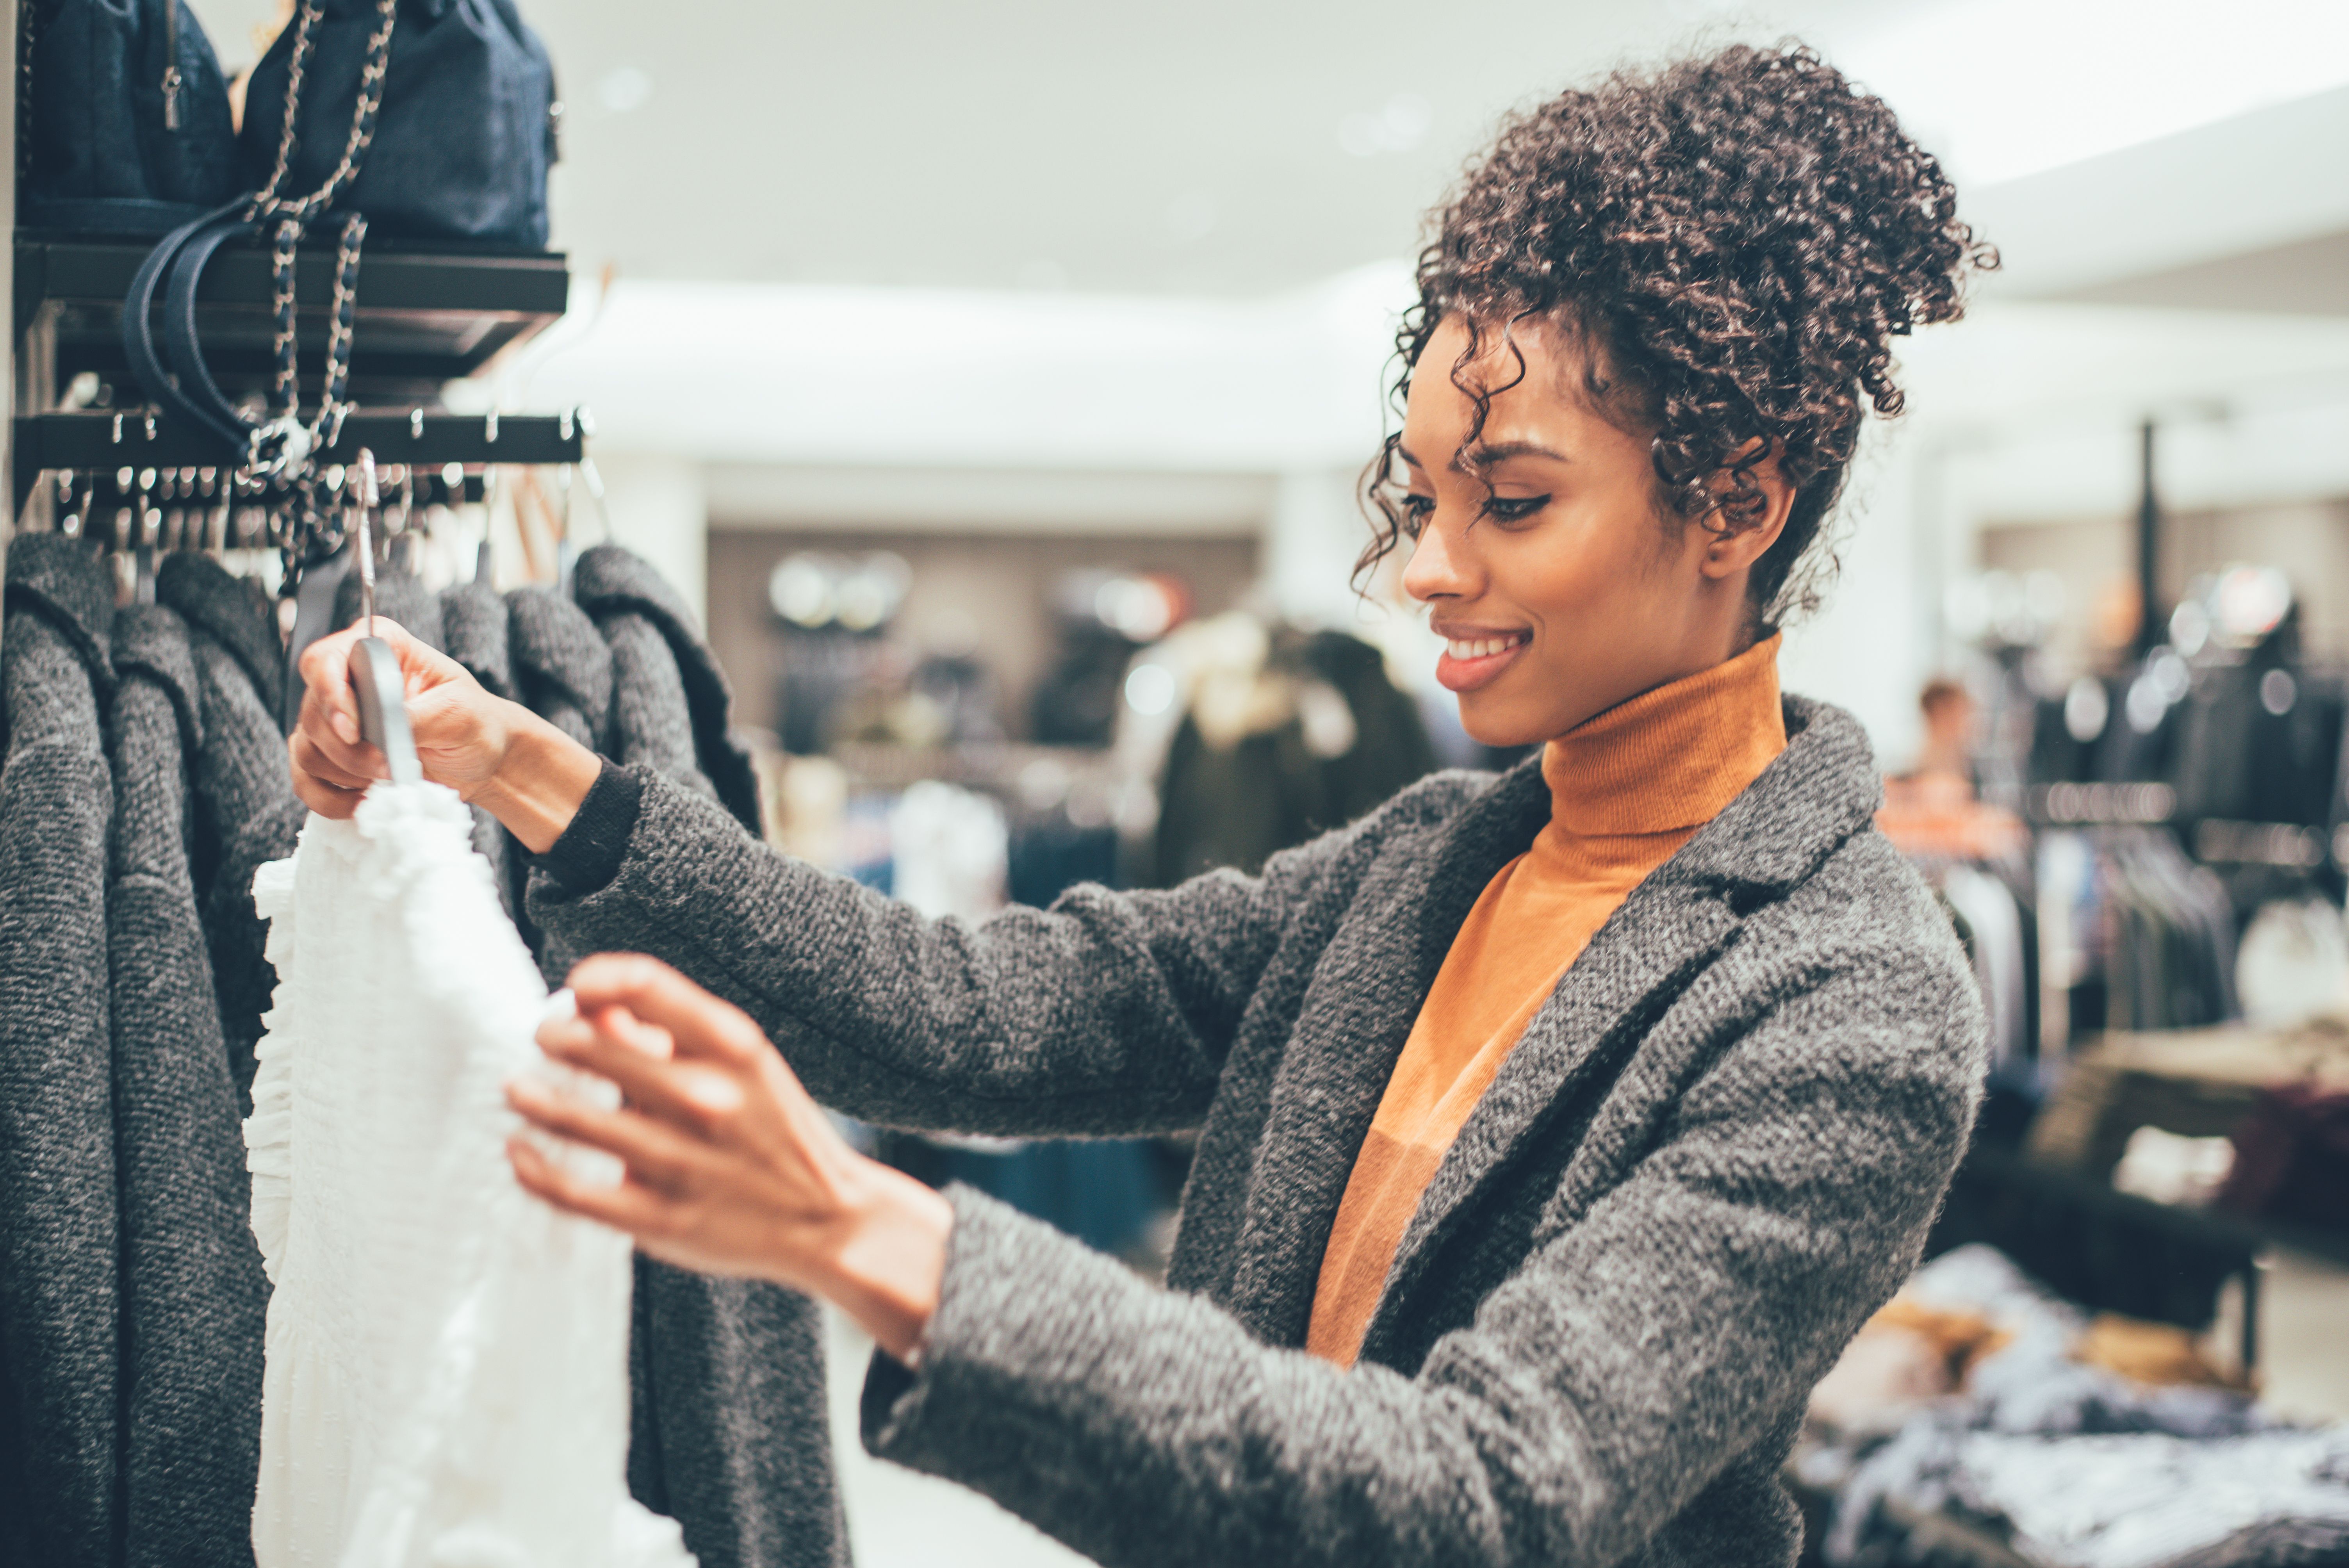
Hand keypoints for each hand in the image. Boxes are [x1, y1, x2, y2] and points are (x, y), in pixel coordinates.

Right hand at [288, 618, 597, 851]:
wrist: (482, 760)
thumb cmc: (475, 724)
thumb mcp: (458, 713)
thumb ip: (415, 717)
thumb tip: (379, 732)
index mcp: (380, 650)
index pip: (326, 660)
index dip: (331, 695)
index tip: (354, 730)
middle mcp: (348, 680)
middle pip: (312, 711)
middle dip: (349, 749)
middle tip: (389, 766)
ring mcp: (334, 720)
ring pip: (307, 748)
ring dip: (346, 773)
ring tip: (390, 778)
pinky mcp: (330, 757)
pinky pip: (306, 781)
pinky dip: (331, 799)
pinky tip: (364, 801)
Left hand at [503, 954, 952, 1363]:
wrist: (830, 1220)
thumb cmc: (774, 1129)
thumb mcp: (743, 1064)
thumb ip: (672, 1031)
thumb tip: (591, 1007)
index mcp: (734, 1047)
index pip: (644, 983)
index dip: (594, 978)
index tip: (577, 989)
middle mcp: (708, 1098)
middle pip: (592, 1044)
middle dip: (553, 1036)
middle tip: (545, 1040)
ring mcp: (682, 1161)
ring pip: (572, 1117)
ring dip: (530, 1096)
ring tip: (518, 1089)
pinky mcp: (661, 1219)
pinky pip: (571, 1189)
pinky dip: (532, 1165)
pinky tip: (520, 1151)